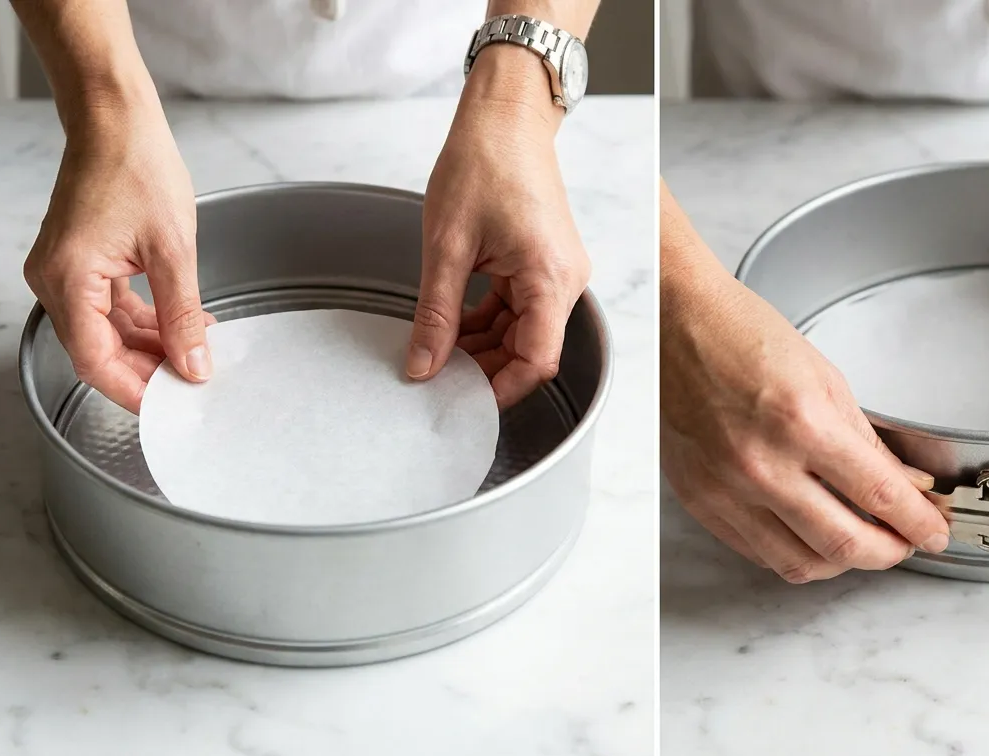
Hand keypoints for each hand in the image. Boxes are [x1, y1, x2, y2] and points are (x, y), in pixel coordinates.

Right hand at [23, 105, 212, 413]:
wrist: (117, 122)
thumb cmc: (138, 168)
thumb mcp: (174, 251)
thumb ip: (184, 315)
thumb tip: (195, 363)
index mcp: (68, 279)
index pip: (94, 360)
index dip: (134, 390)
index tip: (171, 407)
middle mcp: (55, 280)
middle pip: (98, 351)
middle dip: (147, 370)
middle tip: (194, 383)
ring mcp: (65, 272)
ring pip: (106, 332)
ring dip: (151, 347)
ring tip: (198, 354)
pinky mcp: (80, 264)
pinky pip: (109, 309)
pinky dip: (145, 322)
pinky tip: (184, 327)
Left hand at [409, 49, 588, 408]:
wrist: (505, 119)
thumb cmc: (484, 163)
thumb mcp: (446, 245)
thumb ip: (435, 313)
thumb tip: (423, 365)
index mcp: (549, 277)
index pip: (537, 360)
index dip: (501, 390)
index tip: (463, 402)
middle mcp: (564, 281)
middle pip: (531, 352)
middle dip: (487, 371)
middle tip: (438, 381)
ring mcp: (558, 274)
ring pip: (524, 334)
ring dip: (484, 348)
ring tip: (439, 353)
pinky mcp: (545, 265)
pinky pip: (521, 310)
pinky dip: (489, 324)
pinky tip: (455, 327)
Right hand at [661, 261, 951, 582]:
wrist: (675, 326)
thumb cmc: (742, 336)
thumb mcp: (824, 378)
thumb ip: (865, 441)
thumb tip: (904, 483)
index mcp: (802, 423)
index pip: (881, 496)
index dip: (919, 523)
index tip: (933, 530)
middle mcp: (762, 464)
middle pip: (846, 545)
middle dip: (890, 552)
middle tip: (905, 543)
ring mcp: (727, 489)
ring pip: (801, 564)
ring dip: (843, 563)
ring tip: (860, 544)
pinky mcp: (701, 502)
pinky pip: (758, 553)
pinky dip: (795, 554)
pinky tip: (811, 537)